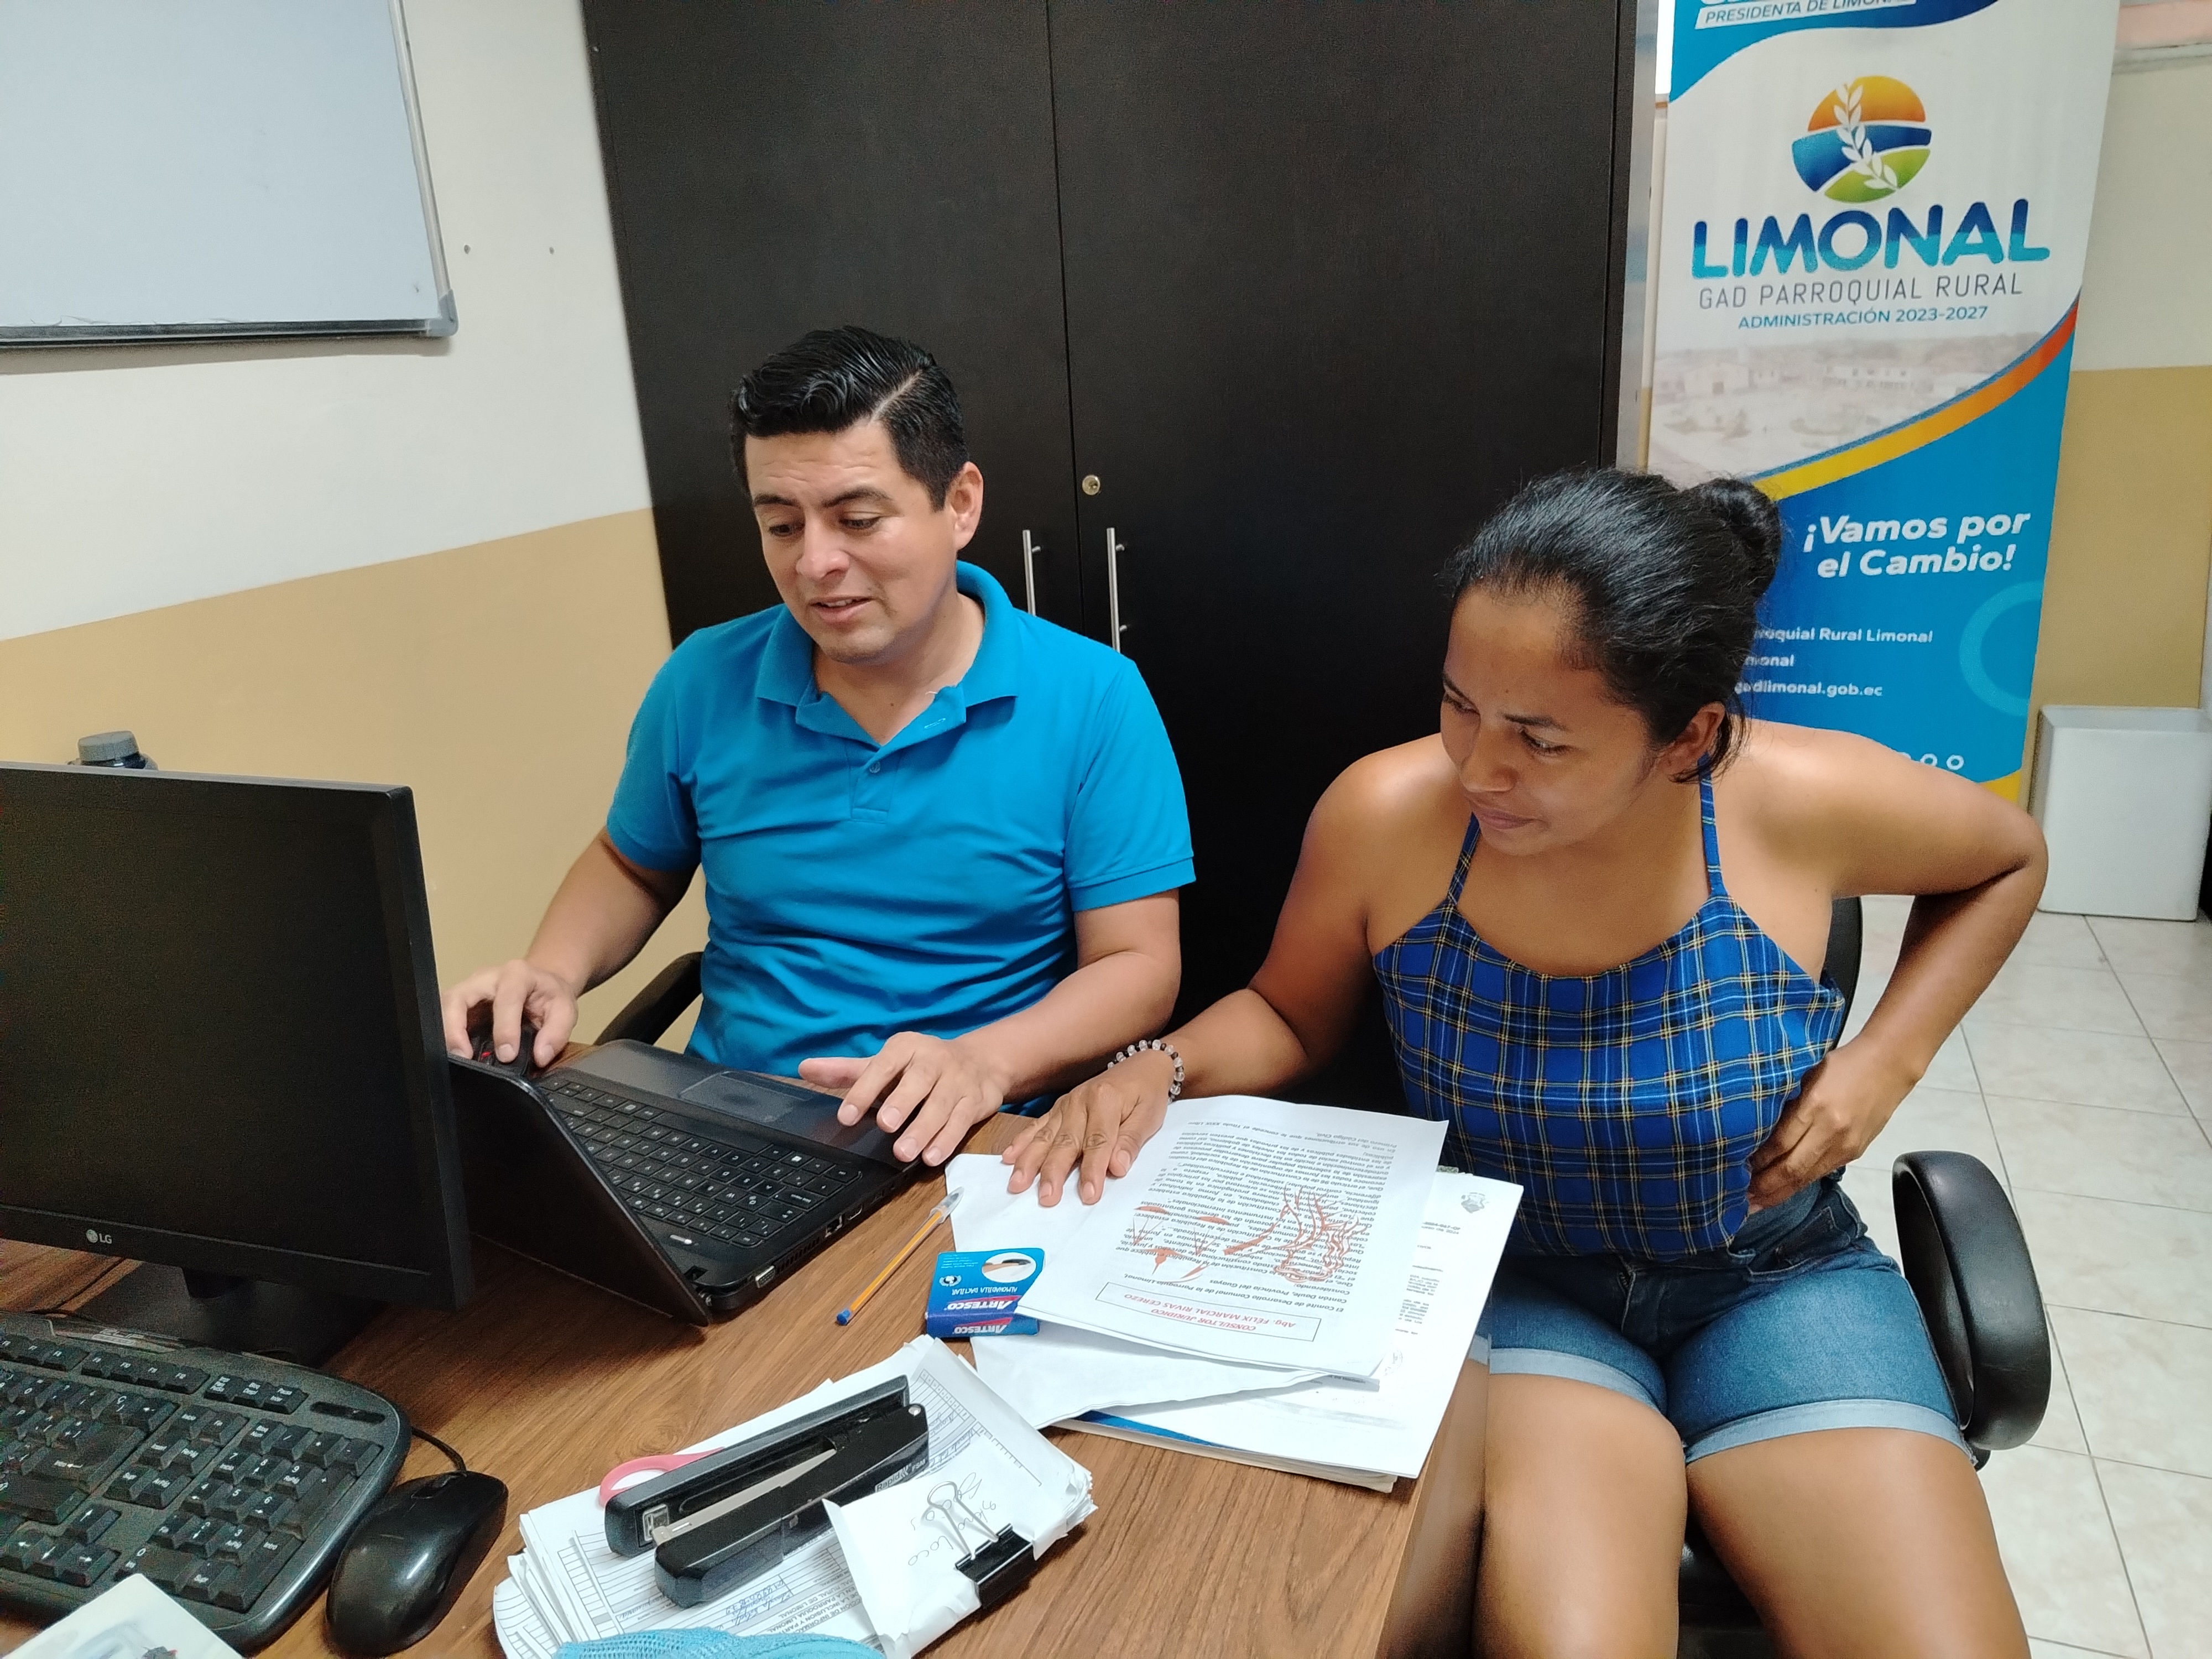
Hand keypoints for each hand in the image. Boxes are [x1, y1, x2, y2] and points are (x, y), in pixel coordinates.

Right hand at [440, 959, 579, 1068]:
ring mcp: (469, 988)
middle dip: (455, 1028)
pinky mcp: (460, 1002)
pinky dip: (447, 1035)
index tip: (507, 1056)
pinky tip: (456, 1053)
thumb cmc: (550, 995)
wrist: (542, 983)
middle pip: (458, 997)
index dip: (504, 1029)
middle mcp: (486, 977)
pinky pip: (445, 1016)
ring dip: (446, 1033)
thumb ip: (557, 1033)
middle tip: (464, 1056)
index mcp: (517, 974)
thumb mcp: (566, 1009)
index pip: (505, 1000)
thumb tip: (540, 1056)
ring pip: (445, 1006)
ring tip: (458, 1058)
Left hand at [800, 1033, 1010, 1166]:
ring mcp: (957, 1080)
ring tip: (905, 1152)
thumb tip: (804, 1068)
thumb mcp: (885, 1064)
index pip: (882, 1066)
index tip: (845, 1116)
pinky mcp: (975, 1101)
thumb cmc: (921, 1067)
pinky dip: (948, 1140)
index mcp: (906, 1048)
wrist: (980, 1062)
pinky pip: (962, 1121)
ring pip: (941, 1104)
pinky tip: (932, 1157)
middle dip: (902, 1102)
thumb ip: (847, 1071)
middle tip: (886, 1125)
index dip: (864, 1090)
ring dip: (924, 1129)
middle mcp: (933, 1060)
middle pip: (918, 1080)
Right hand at [1002, 1049, 1173, 1205]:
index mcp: (1106, 1101)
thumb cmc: (1147, 1094)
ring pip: (1044, 1136)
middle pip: (1065, 1142)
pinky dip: (1021, 1142)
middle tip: (1046, 1198)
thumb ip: (1131, 1141)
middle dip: (1053, 1172)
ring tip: (1017, 1184)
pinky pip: (1036, 1126)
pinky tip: (1008, 1158)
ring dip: (1029, 1162)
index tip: (1088, 1196)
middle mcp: (1080, 1102)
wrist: (1141, 1065)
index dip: (1092, 1170)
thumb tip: (1117, 1168)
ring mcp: (1064, 1105)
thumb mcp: (1149, 1116)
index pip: (1098, 1142)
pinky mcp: (1057, 1108)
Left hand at [1747, 1038, 1916, 1210]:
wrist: (1890, 1064)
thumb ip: (1787, 1103)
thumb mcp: (1807, 1076)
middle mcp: (1832, 1131)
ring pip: (1808, 1177)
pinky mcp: (1855, 1152)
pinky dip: (1800, 1183)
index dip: (1757, 1162)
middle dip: (1765, 1188)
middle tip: (1741, 1201)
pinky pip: (1822, 1172)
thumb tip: (1758, 1129)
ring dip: (1781, 1193)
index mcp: (1816, 1106)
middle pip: (1793, 1169)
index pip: (1779, 1144)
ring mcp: (1845, 1145)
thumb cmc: (1844, 1064)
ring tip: (1758, 1203)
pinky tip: (1785, 1189)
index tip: (1736, 1170)